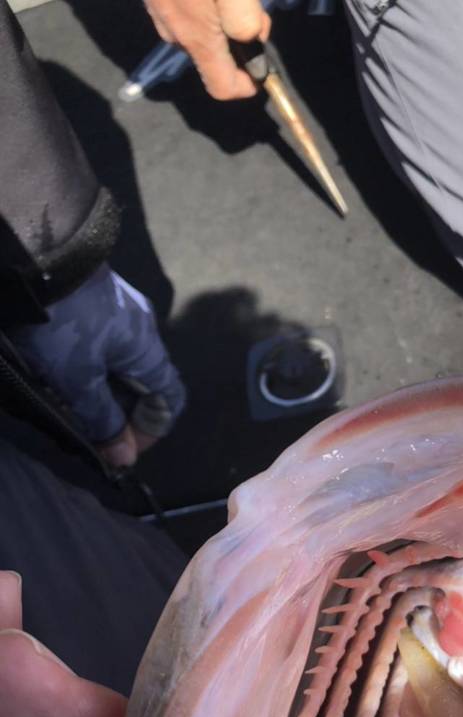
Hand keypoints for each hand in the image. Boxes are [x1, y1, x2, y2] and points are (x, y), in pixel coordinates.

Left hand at [7, 265, 186, 468]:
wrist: (36, 255)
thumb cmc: (63, 325)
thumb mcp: (79, 381)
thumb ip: (104, 422)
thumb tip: (125, 459)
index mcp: (148, 351)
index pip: (170, 400)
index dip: (151, 431)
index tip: (121, 447)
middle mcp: (144, 328)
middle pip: (145, 383)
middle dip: (122, 412)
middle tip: (90, 428)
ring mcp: (121, 308)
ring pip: (122, 362)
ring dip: (104, 388)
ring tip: (70, 397)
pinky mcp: (97, 295)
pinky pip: (105, 341)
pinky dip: (92, 362)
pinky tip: (63, 365)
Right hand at [145, 0, 271, 99]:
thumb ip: (245, 22)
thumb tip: (251, 40)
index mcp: (196, 39)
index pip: (223, 88)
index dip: (247, 85)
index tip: (263, 64)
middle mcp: (174, 33)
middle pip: (214, 58)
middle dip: (239, 43)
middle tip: (250, 7)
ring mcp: (158, 12)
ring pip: (198, 32)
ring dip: (220, 20)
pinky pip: (183, 11)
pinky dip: (202, 5)